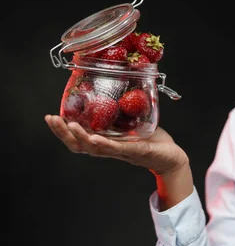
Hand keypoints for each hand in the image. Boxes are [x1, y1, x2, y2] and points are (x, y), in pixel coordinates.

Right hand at [44, 115, 188, 175]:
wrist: (172, 156)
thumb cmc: (152, 140)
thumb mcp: (133, 122)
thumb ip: (122, 112)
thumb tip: (114, 89)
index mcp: (107, 142)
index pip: (79, 139)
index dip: (63, 130)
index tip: (51, 117)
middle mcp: (110, 149)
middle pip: (80, 145)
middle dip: (63, 133)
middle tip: (52, 119)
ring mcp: (123, 152)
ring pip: (96, 148)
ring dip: (81, 137)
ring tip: (69, 126)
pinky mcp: (138, 151)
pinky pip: (118, 149)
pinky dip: (105, 144)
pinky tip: (95, 138)